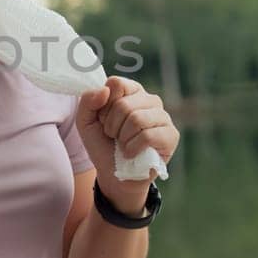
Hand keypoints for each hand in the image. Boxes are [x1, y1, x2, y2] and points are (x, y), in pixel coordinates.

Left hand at [75, 76, 179, 192]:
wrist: (114, 174)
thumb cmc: (102, 144)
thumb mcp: (86, 122)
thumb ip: (87, 101)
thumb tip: (105, 90)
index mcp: (131, 91)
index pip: (116, 83)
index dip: (104, 106)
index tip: (104, 119)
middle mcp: (150, 100)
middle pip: (124, 104)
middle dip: (111, 126)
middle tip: (114, 136)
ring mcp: (163, 116)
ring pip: (136, 119)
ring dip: (122, 138)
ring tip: (123, 144)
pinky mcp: (171, 135)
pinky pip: (148, 136)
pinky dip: (133, 148)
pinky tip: (132, 153)